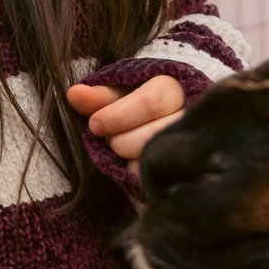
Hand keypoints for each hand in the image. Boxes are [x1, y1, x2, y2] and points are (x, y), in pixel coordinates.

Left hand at [66, 75, 188, 164]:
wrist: (170, 128)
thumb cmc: (140, 108)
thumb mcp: (122, 96)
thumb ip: (100, 97)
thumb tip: (73, 94)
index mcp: (176, 88)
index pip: (150, 101)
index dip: (117, 116)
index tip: (95, 124)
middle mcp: (193, 115)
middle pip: (154, 132)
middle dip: (122, 141)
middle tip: (112, 142)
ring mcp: (196, 144)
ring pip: (160, 158)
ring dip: (131, 160)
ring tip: (126, 153)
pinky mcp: (193, 170)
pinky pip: (164, 180)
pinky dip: (143, 176)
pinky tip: (138, 167)